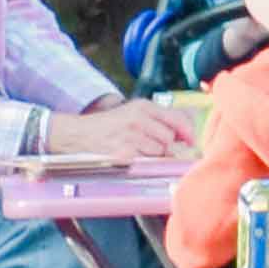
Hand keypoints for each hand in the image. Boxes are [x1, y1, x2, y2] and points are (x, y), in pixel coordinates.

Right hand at [47, 96, 196, 166]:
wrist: (77, 134)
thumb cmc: (109, 125)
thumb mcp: (133, 113)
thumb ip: (158, 120)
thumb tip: (185, 135)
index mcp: (143, 106)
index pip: (177, 118)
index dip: (188, 132)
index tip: (191, 141)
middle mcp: (138, 118)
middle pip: (169, 137)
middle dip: (168, 147)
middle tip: (155, 148)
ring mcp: (130, 134)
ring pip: (159, 150)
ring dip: (154, 155)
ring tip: (138, 150)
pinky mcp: (123, 151)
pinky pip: (145, 160)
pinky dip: (142, 161)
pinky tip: (130, 155)